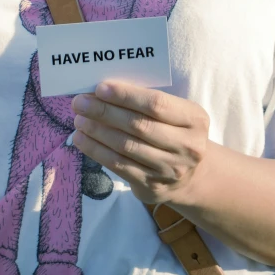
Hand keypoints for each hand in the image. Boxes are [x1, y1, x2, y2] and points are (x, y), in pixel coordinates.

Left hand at [71, 81, 210, 204]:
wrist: (190, 176)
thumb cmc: (173, 133)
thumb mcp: (174, 114)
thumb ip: (146, 102)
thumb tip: (101, 92)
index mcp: (194, 119)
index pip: (156, 104)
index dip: (126, 95)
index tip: (100, 88)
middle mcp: (187, 146)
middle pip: (138, 125)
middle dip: (104, 112)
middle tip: (80, 103)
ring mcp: (170, 169)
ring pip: (125, 146)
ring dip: (96, 131)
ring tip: (79, 120)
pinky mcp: (152, 186)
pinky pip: (118, 165)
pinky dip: (96, 150)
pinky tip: (82, 139)